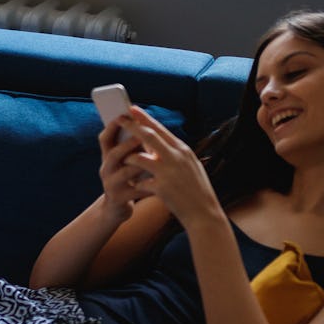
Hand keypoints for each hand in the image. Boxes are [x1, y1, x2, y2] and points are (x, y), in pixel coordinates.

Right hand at [97, 115, 149, 223]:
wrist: (116, 208)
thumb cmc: (127, 179)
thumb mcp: (125, 161)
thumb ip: (131, 146)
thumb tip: (145, 122)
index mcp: (107, 157)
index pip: (105, 138)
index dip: (112, 127)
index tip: (123, 115)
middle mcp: (106, 169)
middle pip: (114, 154)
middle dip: (127, 144)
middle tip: (141, 137)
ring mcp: (111, 185)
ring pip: (124, 172)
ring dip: (140, 164)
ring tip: (154, 159)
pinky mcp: (119, 199)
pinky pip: (136, 191)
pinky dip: (149, 185)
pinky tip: (161, 182)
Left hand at [113, 108, 221, 228]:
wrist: (204, 213)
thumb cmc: (196, 190)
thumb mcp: (189, 166)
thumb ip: (174, 154)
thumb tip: (156, 144)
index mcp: (183, 150)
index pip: (160, 129)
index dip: (145, 118)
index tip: (132, 109)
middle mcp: (176, 157)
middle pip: (148, 136)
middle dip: (131, 126)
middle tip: (118, 119)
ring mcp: (169, 172)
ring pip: (139, 158)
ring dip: (128, 158)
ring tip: (123, 160)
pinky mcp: (162, 188)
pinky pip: (140, 182)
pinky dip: (136, 183)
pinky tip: (135, 187)